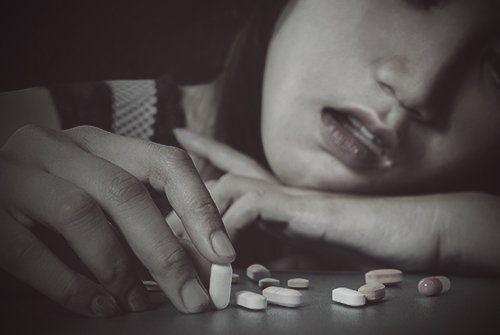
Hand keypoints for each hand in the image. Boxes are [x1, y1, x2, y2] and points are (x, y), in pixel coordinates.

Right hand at [0, 125, 234, 316]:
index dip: (200, 208)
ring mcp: (20, 172)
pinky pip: (27, 249)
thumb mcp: (101, 199)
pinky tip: (97, 305)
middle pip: (127, 194)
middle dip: (167, 253)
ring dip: (118, 267)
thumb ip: (142, 221)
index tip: (223, 254)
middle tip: (194, 298)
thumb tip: (200, 263)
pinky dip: (69, 284)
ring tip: (136, 302)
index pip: (165, 162)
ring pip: (81, 214)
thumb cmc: (51, 201)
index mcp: (100, 144)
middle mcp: (61, 147)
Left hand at [171, 128, 446, 270]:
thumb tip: (258, 264)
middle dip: (190, 174)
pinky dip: (229, 228)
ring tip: (177, 241)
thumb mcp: (303, 245)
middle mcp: (279, 186)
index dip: (209, 147)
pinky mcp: (298, 206)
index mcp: (278, 193)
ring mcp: (287, 194)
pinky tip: (218, 249)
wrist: (395, 232)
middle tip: (158, 189)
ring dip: (200, 215)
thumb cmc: (354, 238)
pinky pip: (251, 208)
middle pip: (225, 172)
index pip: (237, 162)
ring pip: (228, 189)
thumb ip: (280, 248)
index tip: (181, 131)